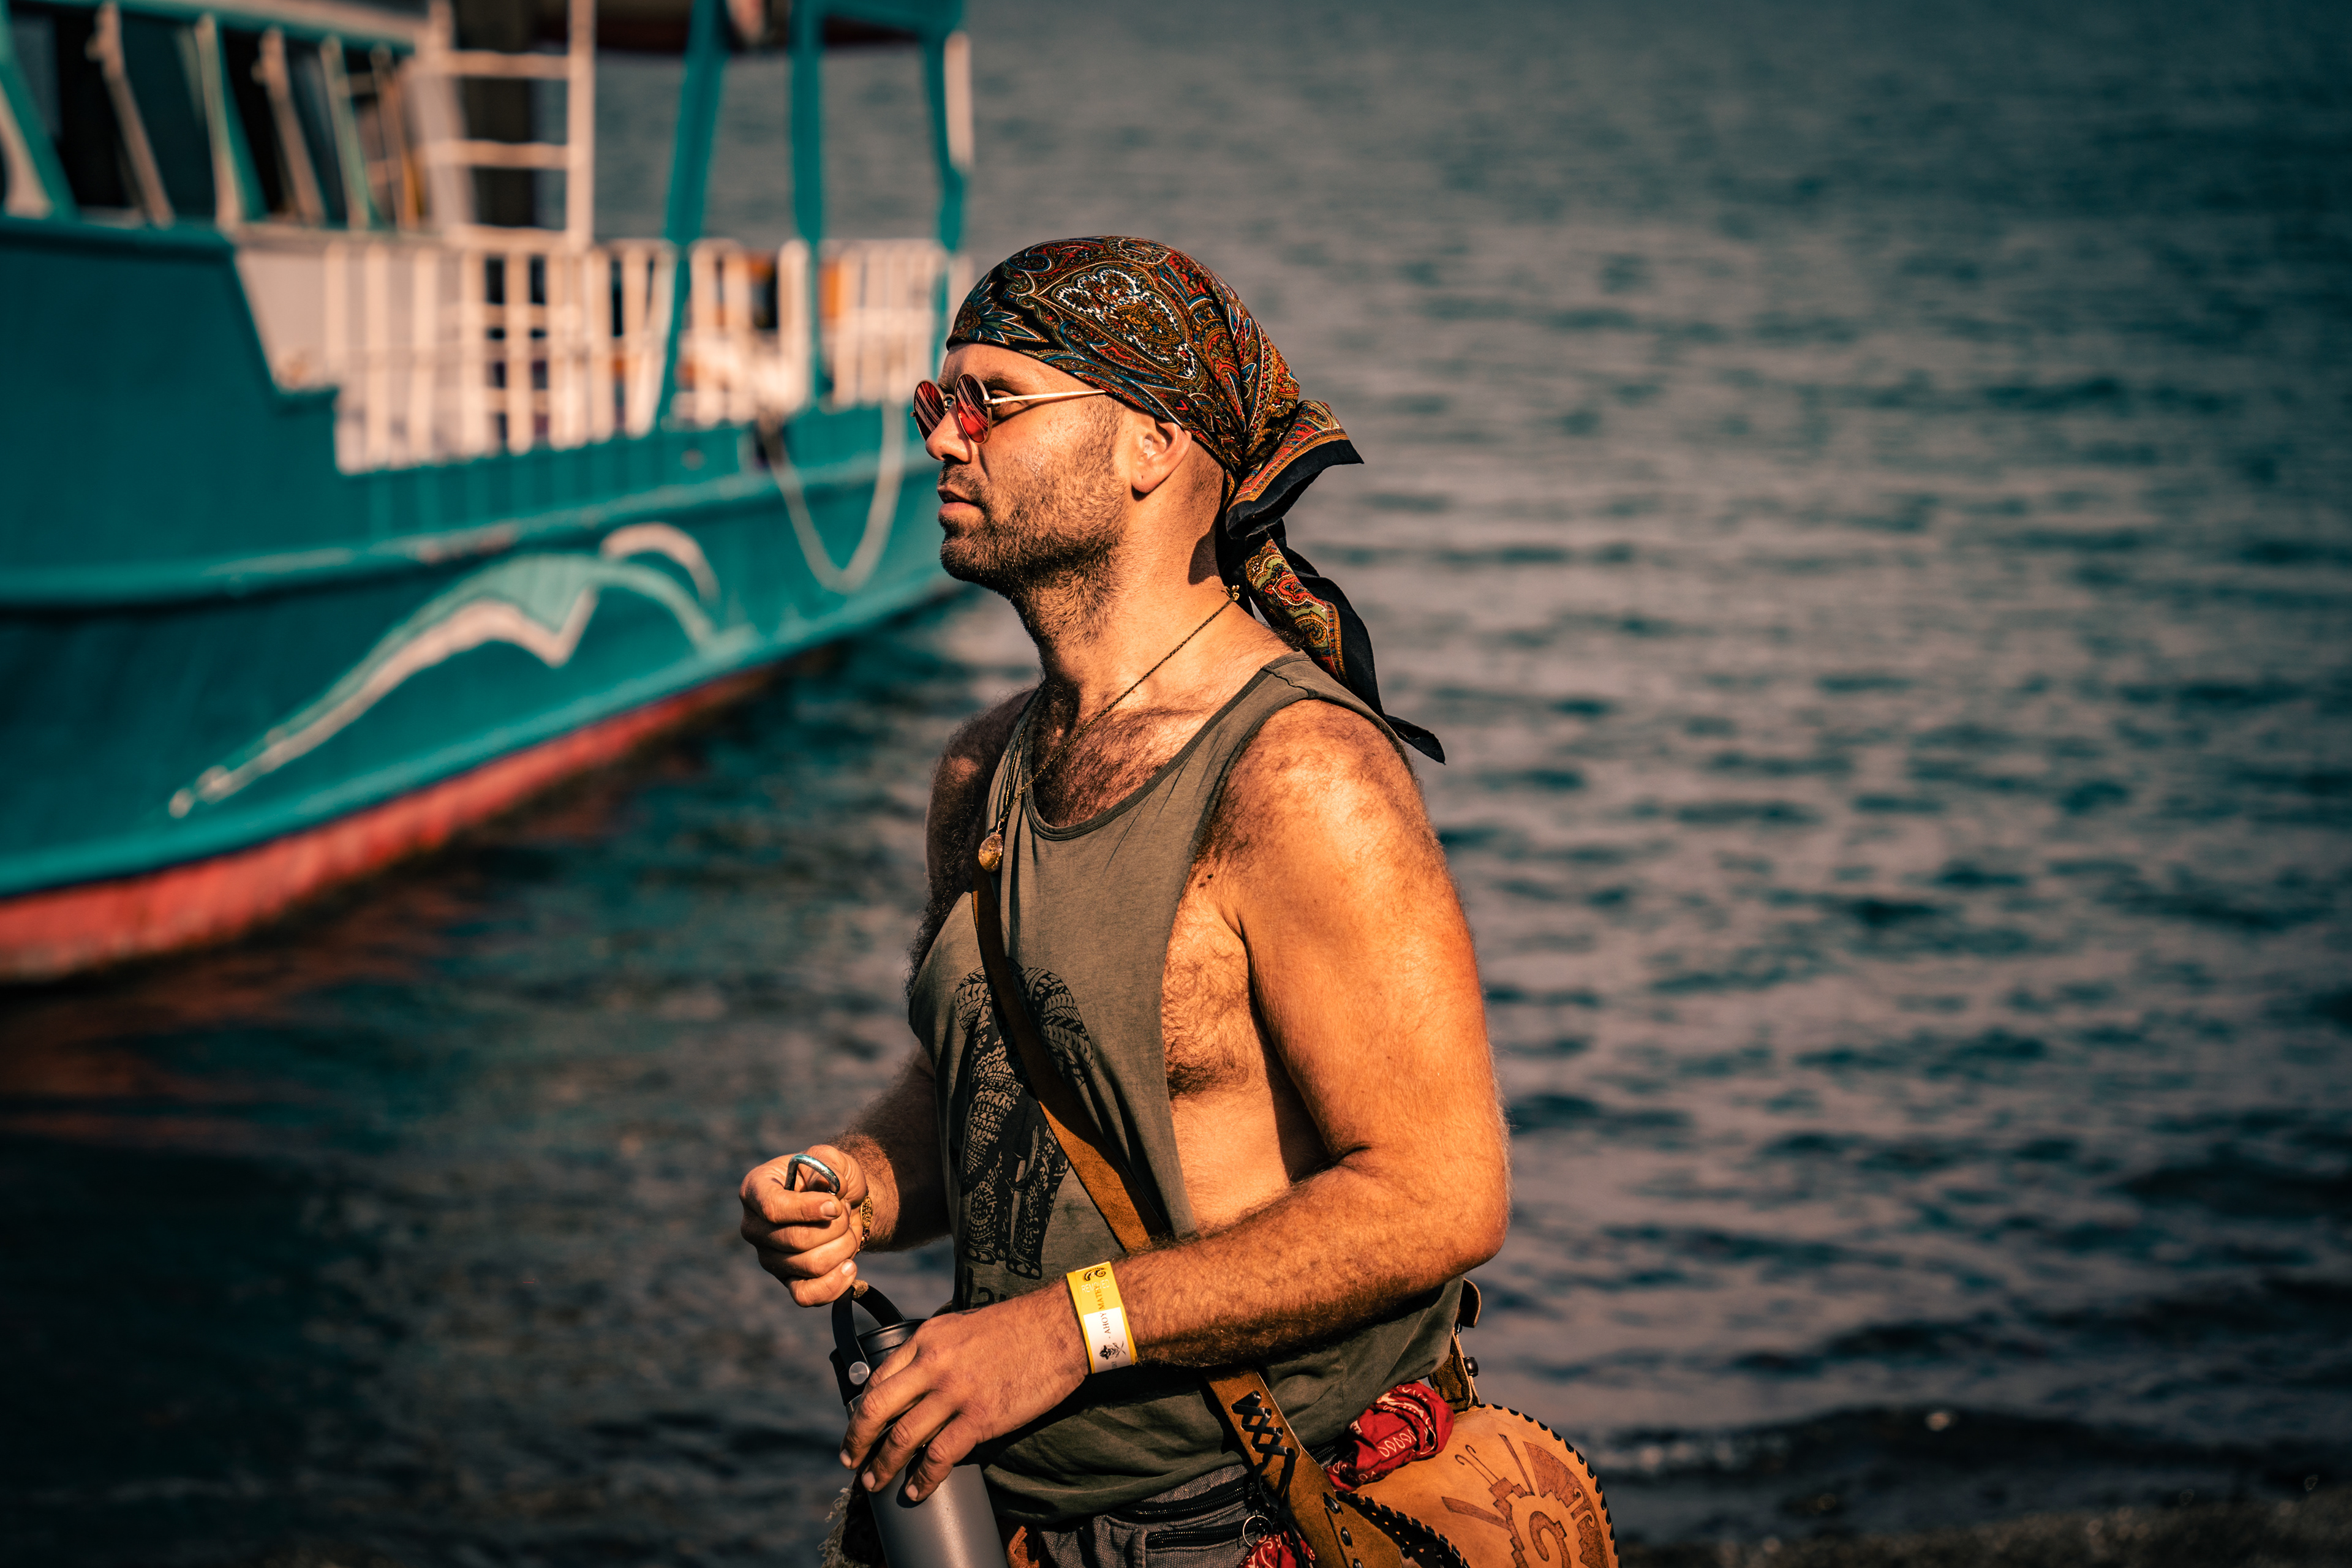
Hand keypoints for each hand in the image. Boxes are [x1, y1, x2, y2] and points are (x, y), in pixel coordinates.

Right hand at [738, 1144, 867, 1305]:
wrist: (840, 1204)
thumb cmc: (830, 1179)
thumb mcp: (832, 1158)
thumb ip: (830, 1162)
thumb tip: (831, 1193)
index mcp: (755, 1190)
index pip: (772, 1207)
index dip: (807, 1209)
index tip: (835, 1205)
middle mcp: (754, 1227)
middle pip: (796, 1240)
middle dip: (835, 1227)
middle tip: (846, 1212)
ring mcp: (769, 1257)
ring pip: (809, 1266)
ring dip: (843, 1248)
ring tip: (849, 1231)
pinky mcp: (787, 1281)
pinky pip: (806, 1296)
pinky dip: (834, 1284)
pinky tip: (850, 1266)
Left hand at [841, 1285, 1088, 1501]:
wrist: (1060, 1326)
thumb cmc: (1018, 1325)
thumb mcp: (963, 1324)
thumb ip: (937, 1348)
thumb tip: (919, 1377)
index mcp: (927, 1339)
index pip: (878, 1378)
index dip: (862, 1409)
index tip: (858, 1427)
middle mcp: (933, 1364)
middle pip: (876, 1409)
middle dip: (856, 1440)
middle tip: (850, 1459)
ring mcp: (955, 1392)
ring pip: (902, 1437)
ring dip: (883, 1465)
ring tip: (875, 1482)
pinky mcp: (980, 1418)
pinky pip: (939, 1456)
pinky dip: (923, 1478)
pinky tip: (917, 1490)